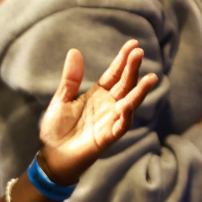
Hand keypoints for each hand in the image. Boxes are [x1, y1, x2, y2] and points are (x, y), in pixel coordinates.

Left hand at [38, 40, 157, 184]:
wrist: (51, 156)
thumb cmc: (56, 129)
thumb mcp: (61, 99)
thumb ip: (70, 78)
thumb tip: (74, 51)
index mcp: (97, 94)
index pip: (114, 74)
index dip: (123, 59)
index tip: (133, 44)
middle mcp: (108, 105)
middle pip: (125, 84)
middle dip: (132, 69)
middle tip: (140, 52)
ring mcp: (110, 121)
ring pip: (130, 103)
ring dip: (140, 91)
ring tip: (151, 77)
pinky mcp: (108, 137)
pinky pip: (121, 126)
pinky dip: (126, 115)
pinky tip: (127, 104)